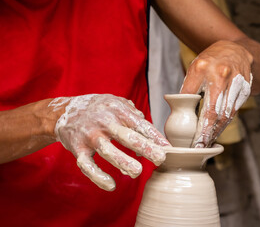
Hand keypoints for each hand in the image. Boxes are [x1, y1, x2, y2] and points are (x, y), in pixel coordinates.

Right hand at [49, 94, 169, 190]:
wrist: (63, 111)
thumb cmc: (97, 108)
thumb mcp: (115, 102)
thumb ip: (133, 114)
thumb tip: (149, 132)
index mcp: (117, 110)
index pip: (140, 124)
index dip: (155, 136)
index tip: (168, 148)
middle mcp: (104, 122)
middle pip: (126, 136)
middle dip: (145, 147)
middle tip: (161, 159)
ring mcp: (90, 136)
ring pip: (108, 150)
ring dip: (123, 161)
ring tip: (137, 172)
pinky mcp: (78, 149)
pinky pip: (87, 165)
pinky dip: (97, 177)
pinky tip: (111, 185)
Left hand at [181, 40, 252, 147]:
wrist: (237, 50)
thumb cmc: (211, 61)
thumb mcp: (194, 69)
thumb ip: (188, 89)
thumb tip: (179, 111)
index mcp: (202, 67)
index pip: (194, 98)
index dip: (194, 121)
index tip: (191, 138)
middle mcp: (221, 74)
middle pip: (214, 110)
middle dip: (206, 132)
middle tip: (199, 146)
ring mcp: (236, 81)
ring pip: (226, 113)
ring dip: (216, 131)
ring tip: (207, 143)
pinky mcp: (245, 89)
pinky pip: (234, 110)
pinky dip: (224, 123)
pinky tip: (217, 131)